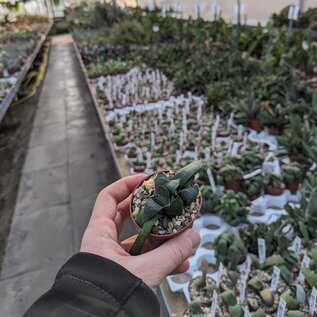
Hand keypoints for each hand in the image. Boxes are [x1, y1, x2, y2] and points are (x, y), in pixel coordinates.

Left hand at [80, 175, 199, 290]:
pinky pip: (145, 258)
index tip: (148, 179)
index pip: (109, 197)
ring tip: (182, 237)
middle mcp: (105, 242)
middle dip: (152, 211)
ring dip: (163, 238)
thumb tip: (194, 236)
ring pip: (141, 239)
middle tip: (169, 204)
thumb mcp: (145, 271)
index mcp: (99, 234)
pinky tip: (180, 263)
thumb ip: (172, 253)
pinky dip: (161, 258)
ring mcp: (116, 257)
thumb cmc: (110, 295)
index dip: (127, 184)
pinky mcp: (126, 270)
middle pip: (129, 215)